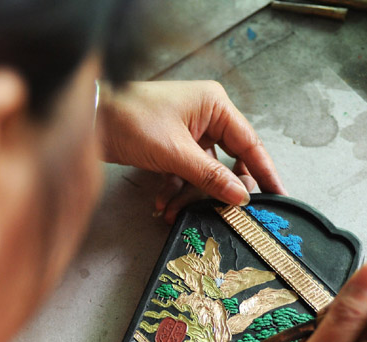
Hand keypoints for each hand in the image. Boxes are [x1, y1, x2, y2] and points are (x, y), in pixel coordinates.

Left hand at [97, 80, 285, 222]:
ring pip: (203, 171)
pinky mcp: (170, 145)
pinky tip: (162, 203)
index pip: (249, 143)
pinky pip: (183, 172)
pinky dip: (174, 189)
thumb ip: (210, 176)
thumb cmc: (130, 120)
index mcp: (214, 105)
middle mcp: (205, 115)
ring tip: (176, 211)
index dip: (264, 171)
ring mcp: (187, 131)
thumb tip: (239, 196)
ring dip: (190, 194)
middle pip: (227, 160)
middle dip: (218, 189)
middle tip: (225, 211)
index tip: (277, 194)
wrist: (89, 120)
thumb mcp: (175, 153)